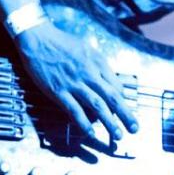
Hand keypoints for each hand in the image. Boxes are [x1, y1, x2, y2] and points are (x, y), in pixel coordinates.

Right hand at [14, 21, 136, 145]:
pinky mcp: (58, 91)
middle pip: (112, 97)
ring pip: (97, 105)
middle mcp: (89, 74)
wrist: (38, 39)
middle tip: (134, 129)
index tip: (124, 112)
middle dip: (126, 115)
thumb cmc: (63, 43)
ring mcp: (74, 83)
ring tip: (118, 135)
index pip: (116, 86)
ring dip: (109, 122)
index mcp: (98, 63)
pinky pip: (74, 109)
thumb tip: (108, 82)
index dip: (122, 101)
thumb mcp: (88, 49)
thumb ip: (98, 65)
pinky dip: (83, 123)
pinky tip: (91, 133)